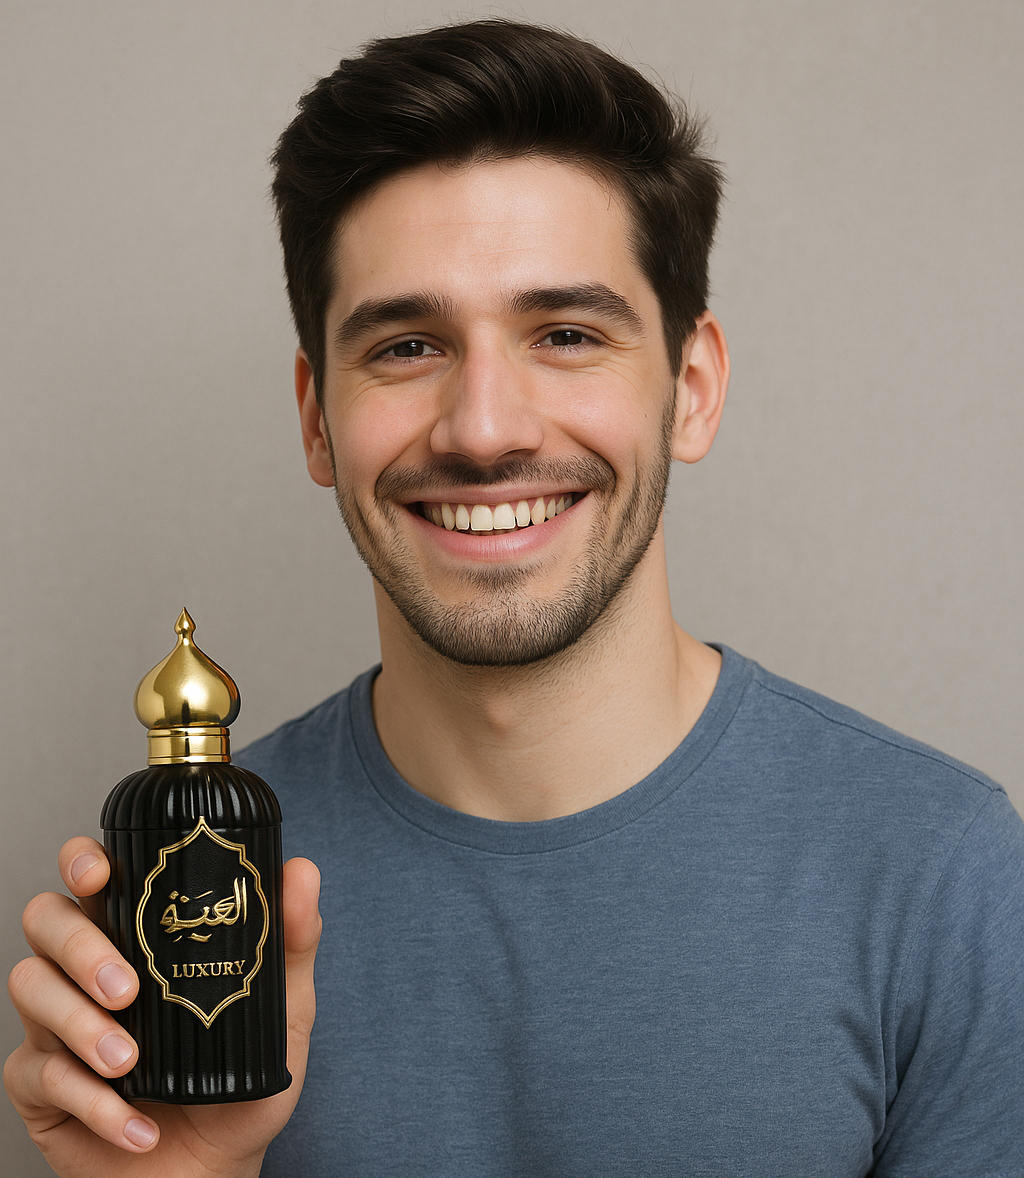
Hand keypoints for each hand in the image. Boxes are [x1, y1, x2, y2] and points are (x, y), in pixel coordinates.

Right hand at [4, 838, 320, 1176]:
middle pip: (46, 919)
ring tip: (129, 1060)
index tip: (101, 872)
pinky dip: (93, 1102)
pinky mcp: (39, 1087)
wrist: (215, 1172)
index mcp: (138, 936)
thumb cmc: (241, 1081)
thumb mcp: (282, 1010)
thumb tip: (301, 872)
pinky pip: (40, 1075)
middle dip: (82, 945)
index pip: (94, 877)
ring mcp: (56, 1024)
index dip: (83, 861)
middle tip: (127, 986)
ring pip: (30, 987)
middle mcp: (88, 968)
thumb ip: (292, 941)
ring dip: (79, 1023)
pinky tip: (136, 1125)